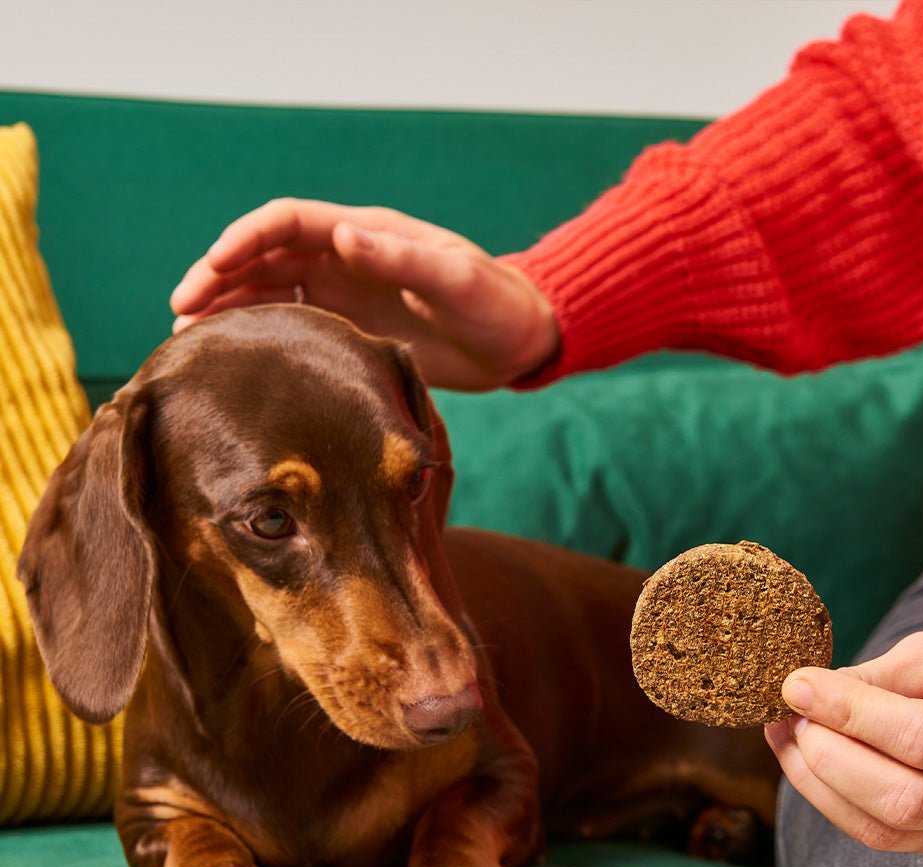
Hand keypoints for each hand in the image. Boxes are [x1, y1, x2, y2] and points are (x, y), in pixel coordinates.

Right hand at [170, 198, 558, 389]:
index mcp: (366, 234)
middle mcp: (346, 259)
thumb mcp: (457, 281)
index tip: (210, 267)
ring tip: (188, 342)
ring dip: (229, 312)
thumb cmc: (496, 305)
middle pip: (264, 258)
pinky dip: (260, 339)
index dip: (244, 239)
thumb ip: (403, 259)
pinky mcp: (351, 332)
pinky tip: (234, 362)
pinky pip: (294, 329)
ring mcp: (345, 296)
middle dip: (218, 278)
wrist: (518, 342)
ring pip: (270, 294)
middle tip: (179, 313)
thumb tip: (342, 235)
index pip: (287, 222)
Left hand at [764, 615, 922, 852]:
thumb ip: (877, 677)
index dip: (852, 715)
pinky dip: (831, 800)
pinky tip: (804, 760)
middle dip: (829, 757)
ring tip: (786, 734)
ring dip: (818, 783)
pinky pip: (882, 835)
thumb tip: (805, 696)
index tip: (797, 685)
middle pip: (906, 798)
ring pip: (885, 828)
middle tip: (791, 713)